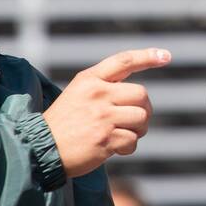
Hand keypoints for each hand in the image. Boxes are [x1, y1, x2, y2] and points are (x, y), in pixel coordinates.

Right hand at [42, 47, 171, 177]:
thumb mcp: (78, 94)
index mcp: (89, 79)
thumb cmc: (64, 123)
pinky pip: (133, 141)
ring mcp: (102, 116)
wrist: (40, 149)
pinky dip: (128, 148)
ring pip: (141, 118)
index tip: (165, 55)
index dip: (147, 56)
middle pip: (142, 94)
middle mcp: (97, 94)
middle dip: (144, 109)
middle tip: (132, 121)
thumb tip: (140, 95)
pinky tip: (113, 149)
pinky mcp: (105, 138)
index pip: (124, 61)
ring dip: (138, 130)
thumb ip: (104, 88)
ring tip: (121, 135)